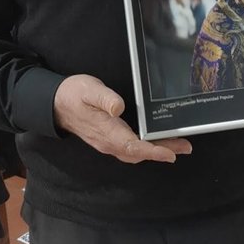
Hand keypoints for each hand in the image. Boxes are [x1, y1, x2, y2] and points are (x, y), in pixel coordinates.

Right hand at [53, 74, 191, 163]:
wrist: (57, 104)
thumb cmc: (74, 94)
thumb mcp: (89, 90)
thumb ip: (104, 98)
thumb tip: (118, 108)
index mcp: (106, 131)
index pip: (133, 146)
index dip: (153, 151)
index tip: (170, 153)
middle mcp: (109, 142)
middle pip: (139, 152)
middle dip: (163, 152)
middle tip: (185, 148)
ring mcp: (109, 143)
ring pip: (136, 152)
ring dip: (157, 151)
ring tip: (178, 147)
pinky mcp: (110, 139)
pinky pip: (131, 149)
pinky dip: (146, 148)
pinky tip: (156, 142)